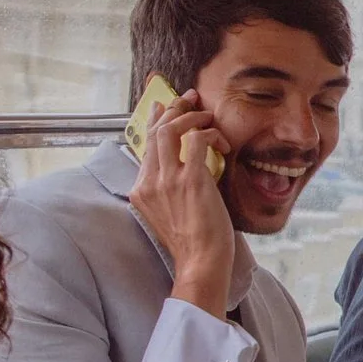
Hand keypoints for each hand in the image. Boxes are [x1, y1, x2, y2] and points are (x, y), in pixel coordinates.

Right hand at [127, 89, 234, 314]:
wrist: (200, 262)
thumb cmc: (194, 242)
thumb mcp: (171, 212)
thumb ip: (170, 188)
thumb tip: (186, 165)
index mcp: (141, 190)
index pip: (144, 145)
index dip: (156, 121)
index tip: (166, 106)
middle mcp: (149, 182)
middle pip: (154, 132)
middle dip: (173, 109)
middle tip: (191, 99)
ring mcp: (167, 180)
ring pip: (171, 130)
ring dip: (192, 117)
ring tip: (208, 117)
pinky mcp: (189, 180)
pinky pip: (196, 140)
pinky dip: (210, 134)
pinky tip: (222, 142)